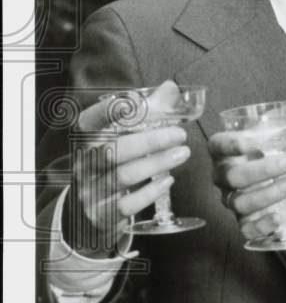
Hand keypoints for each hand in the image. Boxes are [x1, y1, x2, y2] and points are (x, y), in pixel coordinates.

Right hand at [66, 80, 190, 257]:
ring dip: (157, 163)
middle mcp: (84, 164)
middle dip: (151, 141)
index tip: (136, 100)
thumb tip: (170, 87)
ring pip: (123, 176)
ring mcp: (90, 191)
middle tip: (180, 134)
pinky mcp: (101, 215)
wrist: (88, 210)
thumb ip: (147, 112)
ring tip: (183, 153)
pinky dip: (150, 192)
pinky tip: (169, 181)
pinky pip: (127, 205)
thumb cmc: (112, 163)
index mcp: (86, 140)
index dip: (109, 110)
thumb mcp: (122, 138)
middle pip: (114, 150)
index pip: (91, 121)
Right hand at [207, 132, 285, 242]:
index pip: (218, 145)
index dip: (231, 144)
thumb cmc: (269, 146)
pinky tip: (278, 218)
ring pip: (239, 203)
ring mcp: (231, 198)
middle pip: (232, 177)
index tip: (252, 142)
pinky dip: (261, 226)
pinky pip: (245, 228)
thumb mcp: (278, 128)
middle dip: (261, 170)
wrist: (274, 171)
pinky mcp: (243, 218)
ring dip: (267, 195)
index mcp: (224, 149)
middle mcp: (223, 175)